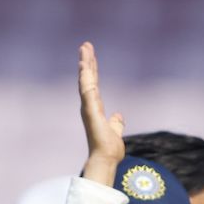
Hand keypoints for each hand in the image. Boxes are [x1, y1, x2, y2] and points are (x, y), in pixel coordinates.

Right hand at [78, 42, 124, 181]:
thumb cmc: (109, 148)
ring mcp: (88, 106)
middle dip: (87, 61)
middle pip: (88, 78)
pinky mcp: (89, 110)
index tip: (91, 56)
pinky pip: (87, 89)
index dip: (92, 70)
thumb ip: (116, 123)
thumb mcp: (115, 131)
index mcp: (95, 108)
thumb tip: (118, 116)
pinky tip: (85, 64)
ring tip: (85, 48)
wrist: (106, 158)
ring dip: (85, 63)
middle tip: (86, 44)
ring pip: (85, 80)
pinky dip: (86, 76)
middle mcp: (89, 105)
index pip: (93, 84)